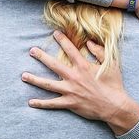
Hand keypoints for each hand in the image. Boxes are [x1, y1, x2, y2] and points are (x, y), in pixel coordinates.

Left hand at [22, 31, 138, 134]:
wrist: (115, 106)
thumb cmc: (113, 84)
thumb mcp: (111, 64)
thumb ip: (99, 51)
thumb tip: (89, 42)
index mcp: (83, 66)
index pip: (70, 49)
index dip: (62, 40)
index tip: (55, 33)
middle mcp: (74, 77)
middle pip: (53, 65)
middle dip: (41, 57)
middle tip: (32, 51)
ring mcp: (70, 91)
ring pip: (48, 84)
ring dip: (35, 79)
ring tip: (23, 76)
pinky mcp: (69, 103)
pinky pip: (52, 104)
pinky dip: (41, 103)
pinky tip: (30, 102)